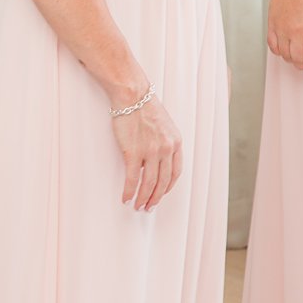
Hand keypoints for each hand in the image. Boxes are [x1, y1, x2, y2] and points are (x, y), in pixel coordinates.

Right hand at [111, 92, 182, 211]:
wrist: (133, 95)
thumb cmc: (145, 107)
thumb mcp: (164, 125)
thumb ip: (165, 142)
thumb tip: (158, 158)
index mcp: (176, 142)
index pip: (176, 172)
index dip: (168, 187)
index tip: (162, 194)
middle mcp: (166, 149)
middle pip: (163, 181)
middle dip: (156, 197)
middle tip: (149, 207)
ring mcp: (151, 151)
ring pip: (149, 183)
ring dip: (143, 198)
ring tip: (138, 207)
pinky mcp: (134, 152)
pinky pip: (133, 178)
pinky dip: (130, 191)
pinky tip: (126, 198)